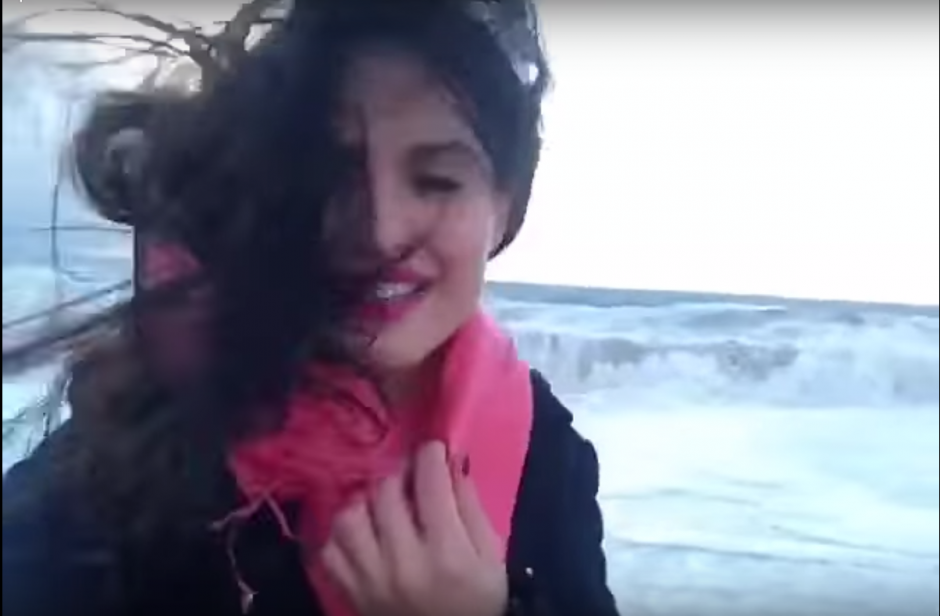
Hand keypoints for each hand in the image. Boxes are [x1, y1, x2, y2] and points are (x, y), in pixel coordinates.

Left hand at [321, 441, 507, 615]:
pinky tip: (366, 534)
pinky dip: (344, 535)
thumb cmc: (478, 604)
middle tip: (412, 477)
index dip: (431, 456)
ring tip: (385, 505)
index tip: (434, 449)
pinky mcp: (349, 592)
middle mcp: (402, 563)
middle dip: (402, 475)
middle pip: (386, 493)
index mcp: (446, 553)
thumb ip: (471, 509)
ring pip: (350, 515)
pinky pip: (330, 548)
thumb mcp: (492, 558)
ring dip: (368, 502)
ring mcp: (369, 579)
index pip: (430, 484)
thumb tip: (452, 465)